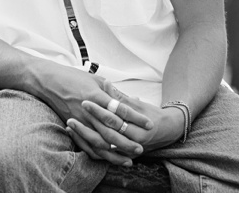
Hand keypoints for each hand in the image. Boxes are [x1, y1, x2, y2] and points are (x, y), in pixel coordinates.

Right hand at [28, 62, 152, 164]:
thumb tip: (128, 100)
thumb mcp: (96, 80)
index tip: (149, 124)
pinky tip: (108, 157)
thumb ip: (112, 91)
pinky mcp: (72, 126)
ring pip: (99, 141)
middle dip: (127, 141)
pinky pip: (85, 143)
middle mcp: (89, 111)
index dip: (136, 118)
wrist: (50, 82)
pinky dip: (97, 152)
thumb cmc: (74, 77)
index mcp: (97, 96)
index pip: (121, 110)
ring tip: (128, 158)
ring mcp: (80, 120)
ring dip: (114, 151)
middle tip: (141, 148)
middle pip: (112, 130)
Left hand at [70, 94, 184, 159]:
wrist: (167, 131)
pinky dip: (88, 145)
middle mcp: (133, 139)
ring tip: (71, 124)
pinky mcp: (121, 155)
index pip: (116, 117)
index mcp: (138, 126)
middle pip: (107, 132)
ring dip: (85, 135)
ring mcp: (126, 149)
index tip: (86, 99)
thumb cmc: (152, 114)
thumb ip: (120, 97)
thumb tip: (105, 83)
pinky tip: (77, 136)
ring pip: (102, 146)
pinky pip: (102, 154)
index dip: (100, 108)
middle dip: (90, 121)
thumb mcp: (139, 104)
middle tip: (76, 110)